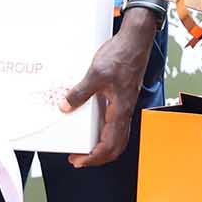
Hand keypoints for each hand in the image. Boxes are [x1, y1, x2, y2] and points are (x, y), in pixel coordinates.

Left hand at [62, 9, 159, 166]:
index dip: (94, 158)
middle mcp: (125, 111)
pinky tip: (93, 125)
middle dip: (97, 157)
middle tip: (79, 159)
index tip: (79, 161)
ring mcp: (125, 104)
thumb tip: (65, 107)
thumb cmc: (121, 55)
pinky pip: (116, 122)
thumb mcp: (95, 73)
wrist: (136, 40)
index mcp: (120, 110)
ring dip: (102, 146)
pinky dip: (105, 131)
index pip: (109, 145)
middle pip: (115, 146)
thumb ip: (80, 92)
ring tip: (85, 146)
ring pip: (117, 136)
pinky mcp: (123, 97)